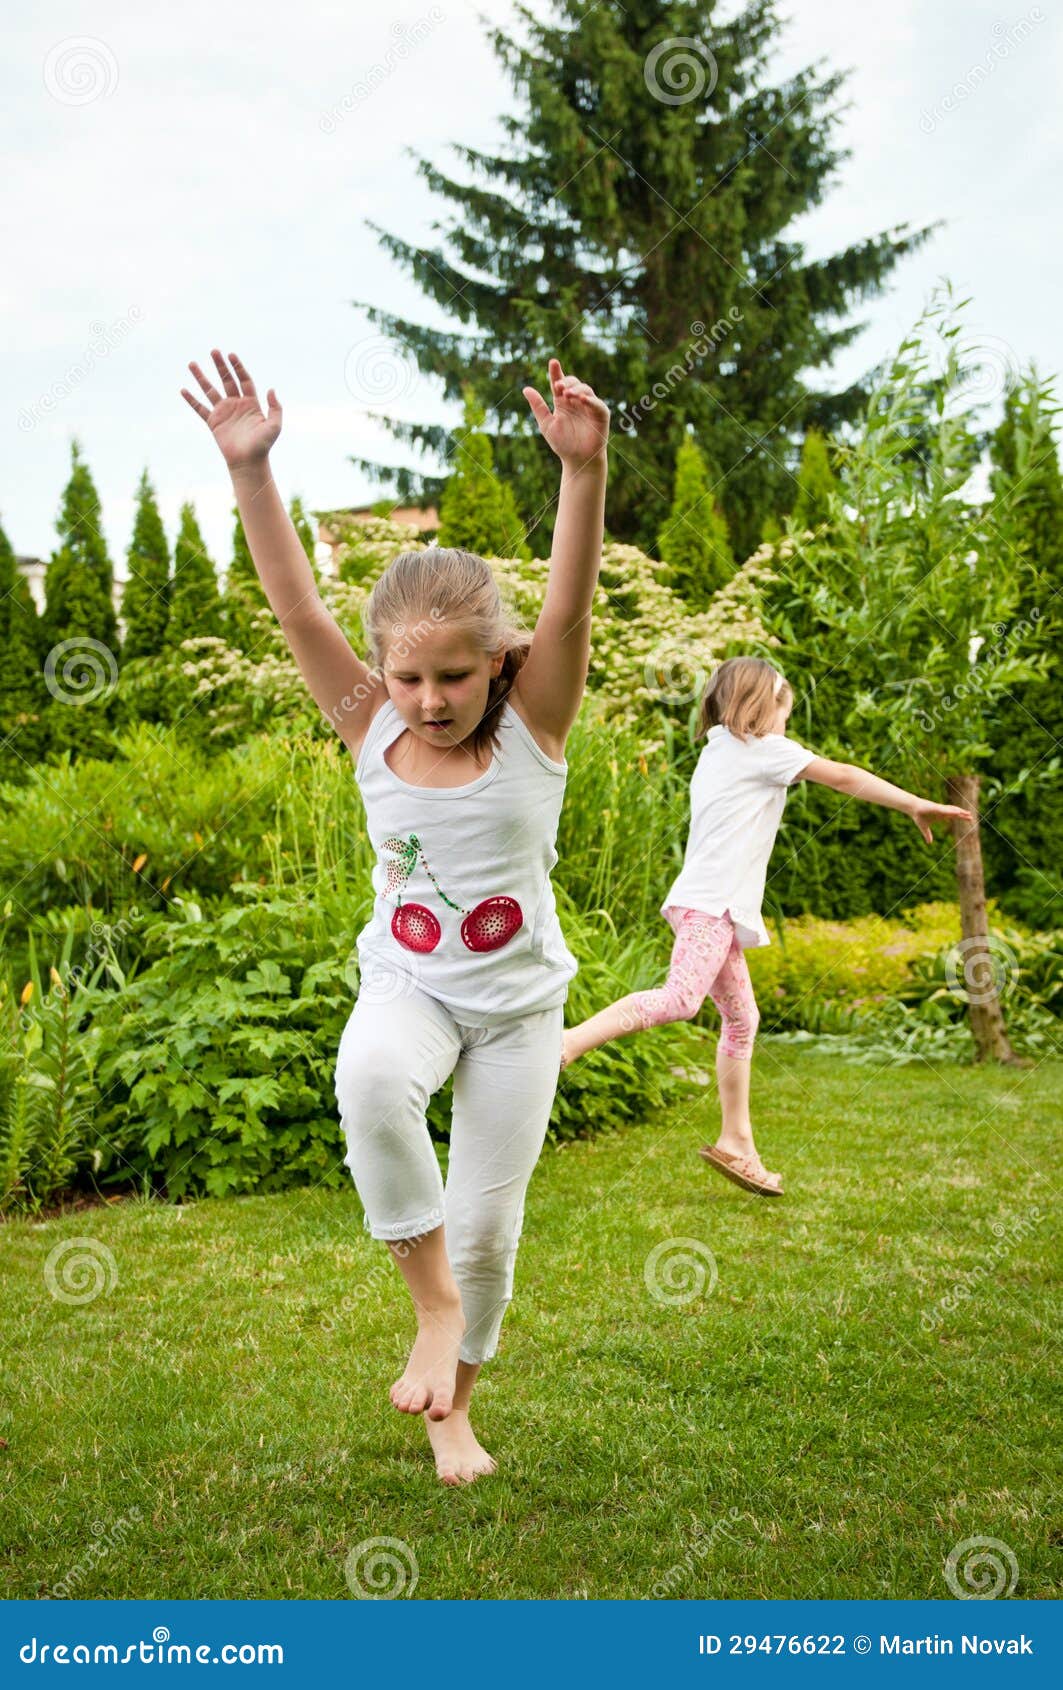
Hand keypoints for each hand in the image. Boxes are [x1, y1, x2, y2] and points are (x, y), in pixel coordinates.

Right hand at [180, 349, 280, 469]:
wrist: (248, 462)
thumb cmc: (263, 445)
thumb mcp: (274, 426)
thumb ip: (275, 407)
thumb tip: (271, 389)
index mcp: (251, 403)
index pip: (244, 379)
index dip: (238, 367)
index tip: (231, 355)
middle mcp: (236, 404)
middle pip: (226, 380)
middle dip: (220, 365)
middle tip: (213, 351)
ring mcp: (224, 412)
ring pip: (210, 390)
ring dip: (201, 377)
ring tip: (192, 363)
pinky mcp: (213, 422)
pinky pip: (200, 408)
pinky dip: (191, 400)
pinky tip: (183, 390)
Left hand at [522, 357, 609, 465]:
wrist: (577, 460)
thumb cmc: (563, 444)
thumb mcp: (546, 424)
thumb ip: (538, 407)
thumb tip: (525, 389)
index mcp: (562, 402)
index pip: (558, 383)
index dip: (556, 372)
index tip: (553, 362)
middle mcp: (576, 401)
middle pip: (572, 383)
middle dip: (566, 381)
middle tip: (558, 386)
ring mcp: (589, 406)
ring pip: (585, 389)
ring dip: (576, 389)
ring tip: (566, 393)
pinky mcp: (601, 414)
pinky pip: (596, 403)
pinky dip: (590, 400)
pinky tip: (581, 398)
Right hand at [909, 799, 972, 843]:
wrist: (912, 809)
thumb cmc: (919, 816)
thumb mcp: (924, 828)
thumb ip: (927, 835)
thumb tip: (929, 843)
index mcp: (941, 816)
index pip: (954, 816)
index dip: (961, 817)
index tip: (969, 819)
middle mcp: (942, 811)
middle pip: (955, 813)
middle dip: (963, 814)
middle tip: (971, 817)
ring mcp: (940, 809)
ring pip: (952, 810)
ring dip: (959, 812)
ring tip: (967, 813)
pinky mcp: (936, 807)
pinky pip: (945, 810)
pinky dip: (951, 811)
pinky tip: (957, 812)